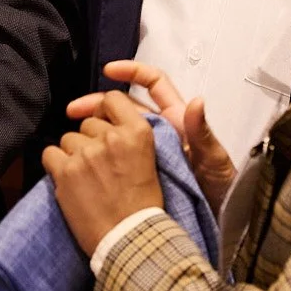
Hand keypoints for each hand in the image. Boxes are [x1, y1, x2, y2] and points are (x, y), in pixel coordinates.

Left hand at [42, 90, 165, 256]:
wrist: (129, 239)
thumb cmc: (142, 206)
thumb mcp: (149, 160)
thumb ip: (129, 137)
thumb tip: (107, 124)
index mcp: (137, 132)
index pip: (112, 99)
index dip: (103, 109)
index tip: (101, 121)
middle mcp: (111, 137)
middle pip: (87, 123)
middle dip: (89, 139)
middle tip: (98, 165)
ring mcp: (86, 153)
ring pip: (68, 139)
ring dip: (73, 155)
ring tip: (85, 179)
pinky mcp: (65, 171)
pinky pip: (49, 154)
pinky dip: (55, 166)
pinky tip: (67, 181)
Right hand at [72, 60, 236, 211]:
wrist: (219, 221)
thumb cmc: (220, 186)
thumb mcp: (212, 159)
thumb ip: (202, 132)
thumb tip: (196, 102)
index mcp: (176, 120)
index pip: (153, 83)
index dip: (132, 72)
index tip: (108, 70)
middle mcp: (159, 131)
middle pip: (123, 107)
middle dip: (97, 104)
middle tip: (72, 111)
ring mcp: (146, 152)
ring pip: (114, 131)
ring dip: (92, 128)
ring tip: (71, 136)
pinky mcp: (137, 173)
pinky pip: (114, 157)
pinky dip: (97, 154)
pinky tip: (81, 160)